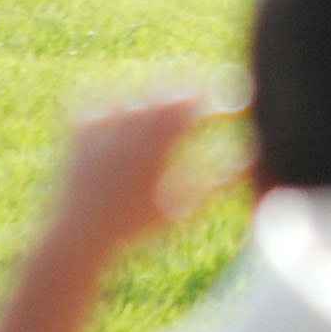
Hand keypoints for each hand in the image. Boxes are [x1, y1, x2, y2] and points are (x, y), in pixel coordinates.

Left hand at [45, 87, 223, 261]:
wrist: (79, 236)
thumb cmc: (137, 229)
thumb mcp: (184, 209)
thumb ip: (219, 181)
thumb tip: (252, 160)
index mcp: (156, 151)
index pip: (190, 107)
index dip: (211, 100)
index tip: (222, 102)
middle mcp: (128, 135)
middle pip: (164, 95)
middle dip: (185, 95)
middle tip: (197, 101)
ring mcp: (101, 131)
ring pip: (135, 94)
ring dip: (152, 97)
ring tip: (162, 107)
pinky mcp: (79, 132)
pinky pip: (98, 98)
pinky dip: (113, 99)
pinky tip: (123, 111)